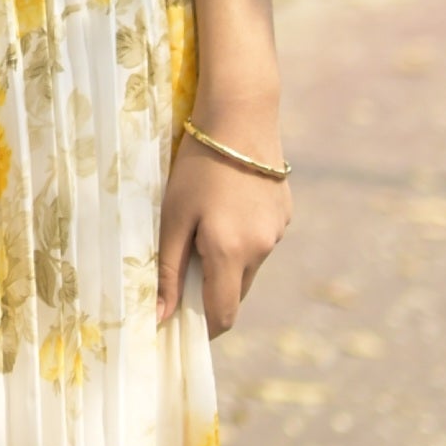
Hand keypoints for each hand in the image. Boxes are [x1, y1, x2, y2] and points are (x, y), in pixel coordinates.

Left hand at [156, 129, 291, 335]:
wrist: (241, 116)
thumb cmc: (197, 166)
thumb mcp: (173, 218)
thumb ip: (167, 270)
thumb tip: (160, 317)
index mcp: (231, 253)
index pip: (223, 314)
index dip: (204, 329)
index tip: (182, 326)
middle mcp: (261, 249)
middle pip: (236, 292)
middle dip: (211, 292)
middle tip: (181, 272)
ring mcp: (278, 232)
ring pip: (249, 266)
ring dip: (226, 263)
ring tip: (202, 228)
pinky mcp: (285, 214)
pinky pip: (260, 241)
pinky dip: (242, 239)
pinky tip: (225, 207)